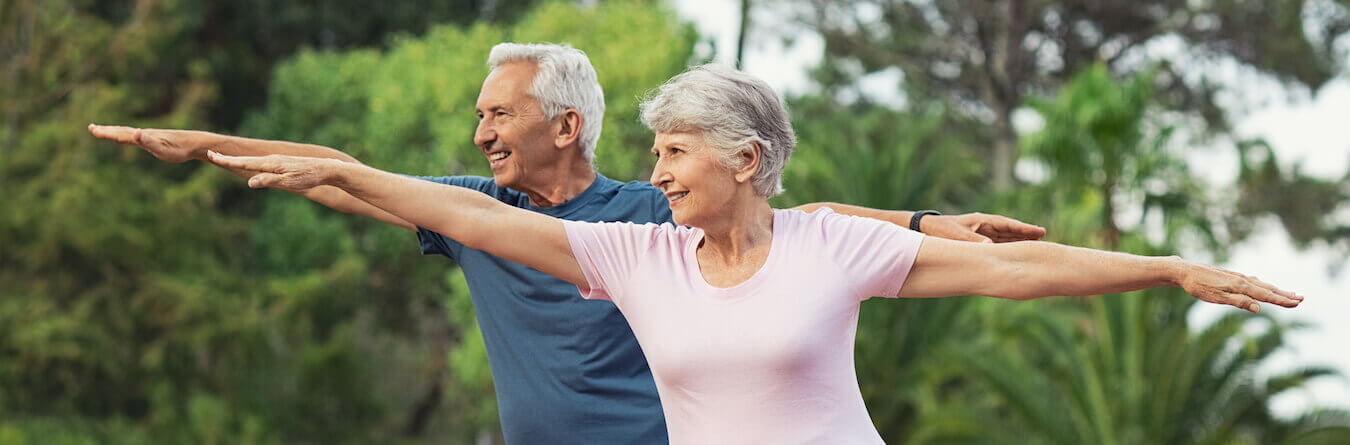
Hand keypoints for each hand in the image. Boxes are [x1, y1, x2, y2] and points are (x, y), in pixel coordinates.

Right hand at [88, 124, 200, 162]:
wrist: (193, 143)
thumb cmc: (178, 148)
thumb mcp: (162, 147)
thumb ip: (147, 141)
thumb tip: (135, 132)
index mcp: (142, 136)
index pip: (120, 134)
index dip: (106, 132)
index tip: (92, 129)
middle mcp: (143, 134)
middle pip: (121, 131)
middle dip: (105, 130)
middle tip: (91, 128)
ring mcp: (149, 136)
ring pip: (128, 132)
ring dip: (114, 131)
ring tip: (103, 130)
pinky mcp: (155, 139)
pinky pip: (136, 136)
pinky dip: (127, 135)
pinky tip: (130, 136)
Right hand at [206, 151, 342, 190]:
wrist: (326, 169)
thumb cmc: (308, 177)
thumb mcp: (288, 182)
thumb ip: (269, 181)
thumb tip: (250, 183)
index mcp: (270, 163)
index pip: (243, 162)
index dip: (226, 160)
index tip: (211, 155)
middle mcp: (271, 160)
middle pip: (245, 160)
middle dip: (228, 158)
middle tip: (211, 154)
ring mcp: (277, 161)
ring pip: (253, 161)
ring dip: (237, 160)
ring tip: (223, 159)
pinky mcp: (282, 165)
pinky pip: (261, 164)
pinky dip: (250, 163)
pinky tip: (249, 166)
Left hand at [924, 213, 1045, 242]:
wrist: (924, 230)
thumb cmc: (939, 230)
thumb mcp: (956, 235)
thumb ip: (973, 241)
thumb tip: (990, 247)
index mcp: (982, 221)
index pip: (1007, 224)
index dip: (1023, 228)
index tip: (1039, 231)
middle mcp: (984, 226)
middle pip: (1009, 231)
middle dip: (1025, 234)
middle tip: (1044, 236)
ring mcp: (981, 234)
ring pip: (1004, 238)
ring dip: (1018, 241)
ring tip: (1035, 244)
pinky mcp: (976, 242)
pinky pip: (995, 245)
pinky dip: (1005, 248)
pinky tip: (1015, 254)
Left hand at [1177, 261, 1302, 312]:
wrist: (1184, 270)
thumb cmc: (1198, 286)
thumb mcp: (1217, 297)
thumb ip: (1239, 302)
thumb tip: (1259, 308)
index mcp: (1240, 286)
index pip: (1266, 295)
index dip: (1282, 300)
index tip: (1297, 303)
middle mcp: (1241, 279)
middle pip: (1267, 289)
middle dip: (1284, 295)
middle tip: (1302, 299)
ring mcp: (1236, 276)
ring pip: (1260, 284)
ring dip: (1276, 290)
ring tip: (1289, 293)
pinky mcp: (1230, 276)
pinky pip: (1252, 281)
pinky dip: (1263, 285)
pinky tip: (1263, 286)